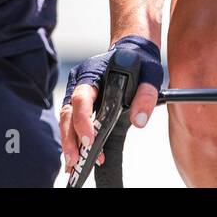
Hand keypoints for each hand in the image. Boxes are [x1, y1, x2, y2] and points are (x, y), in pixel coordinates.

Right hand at [58, 36, 162, 173]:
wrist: (132, 52)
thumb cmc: (139, 62)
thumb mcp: (149, 74)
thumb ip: (145, 95)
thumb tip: (139, 121)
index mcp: (92, 72)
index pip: (81, 97)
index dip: (83, 120)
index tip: (90, 140)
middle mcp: (79, 82)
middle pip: (67, 112)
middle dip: (70, 138)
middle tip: (76, 160)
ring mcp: (76, 93)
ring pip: (66, 120)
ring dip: (69, 143)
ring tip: (74, 164)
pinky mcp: (79, 104)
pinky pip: (72, 123)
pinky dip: (74, 140)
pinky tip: (78, 157)